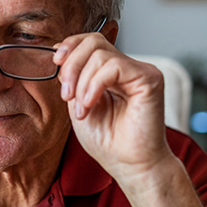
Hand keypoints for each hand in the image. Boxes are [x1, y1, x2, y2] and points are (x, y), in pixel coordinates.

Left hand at [54, 32, 176, 185]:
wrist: (130, 166)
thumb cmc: (108, 142)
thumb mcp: (79, 103)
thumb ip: (74, 78)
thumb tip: (59, 51)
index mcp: (112, 72)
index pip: (91, 41)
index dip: (70, 46)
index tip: (56, 64)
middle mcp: (128, 67)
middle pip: (94, 42)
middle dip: (72, 65)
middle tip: (66, 95)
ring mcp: (141, 71)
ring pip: (101, 55)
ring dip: (82, 83)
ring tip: (82, 109)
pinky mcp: (150, 79)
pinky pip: (114, 67)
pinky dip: (95, 85)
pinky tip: (90, 105)